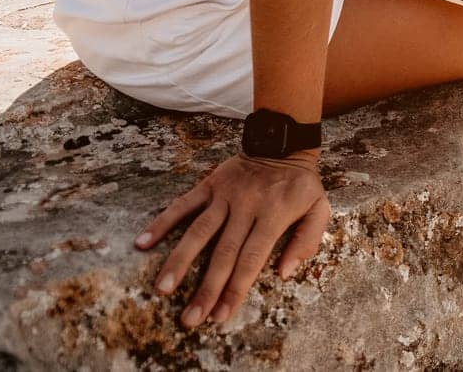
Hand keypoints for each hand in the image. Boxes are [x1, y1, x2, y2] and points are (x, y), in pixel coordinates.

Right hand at [134, 149, 328, 328]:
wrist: (282, 143)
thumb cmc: (301, 184)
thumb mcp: (320, 208)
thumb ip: (307, 240)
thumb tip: (284, 272)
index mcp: (274, 215)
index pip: (252, 258)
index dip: (236, 288)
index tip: (220, 315)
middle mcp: (247, 206)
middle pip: (224, 253)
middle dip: (206, 288)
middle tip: (190, 318)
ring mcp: (225, 195)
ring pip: (198, 231)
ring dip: (179, 260)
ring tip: (162, 288)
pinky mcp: (209, 184)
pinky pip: (183, 204)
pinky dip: (162, 222)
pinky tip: (142, 243)